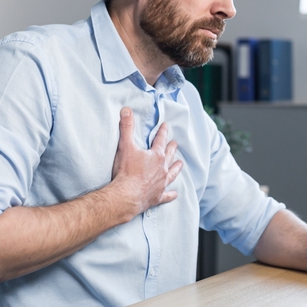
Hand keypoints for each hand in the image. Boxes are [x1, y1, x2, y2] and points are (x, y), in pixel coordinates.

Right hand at [108, 107, 182, 221]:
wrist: (127, 195)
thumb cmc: (126, 171)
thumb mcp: (125, 146)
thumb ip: (126, 127)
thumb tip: (126, 110)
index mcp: (156, 156)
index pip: (160, 140)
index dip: (163, 132)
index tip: (166, 126)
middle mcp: (162, 169)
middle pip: (169, 156)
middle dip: (172, 148)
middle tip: (175, 144)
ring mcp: (161, 183)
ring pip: (172, 174)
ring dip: (176, 168)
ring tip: (180, 164)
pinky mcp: (158, 196)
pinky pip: (167, 195)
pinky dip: (171, 194)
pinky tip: (175, 194)